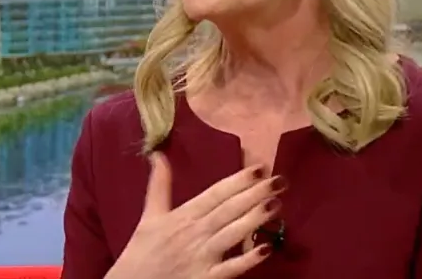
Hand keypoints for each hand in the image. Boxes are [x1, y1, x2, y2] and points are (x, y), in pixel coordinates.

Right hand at [105, 152, 285, 278]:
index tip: (259, 168)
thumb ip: (159, 185)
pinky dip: (248, 260)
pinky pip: (230, 269)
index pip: (215, 193)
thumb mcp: (150, 214)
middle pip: (229, 210)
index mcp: (183, 215)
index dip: (238, 181)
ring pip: (232, 234)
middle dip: (255, 194)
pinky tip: (267, 249)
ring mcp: (201, 257)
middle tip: (279, 180)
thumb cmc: (142, 250)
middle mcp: (194, 233)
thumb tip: (158, 154)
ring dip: (254, 219)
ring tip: (276, 204)